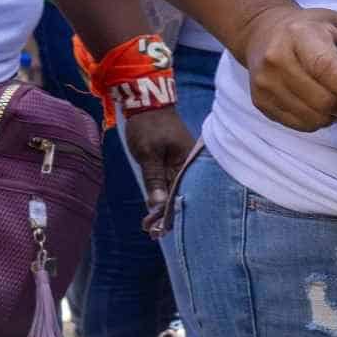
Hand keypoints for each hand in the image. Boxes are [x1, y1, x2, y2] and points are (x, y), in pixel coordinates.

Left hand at [120, 106, 195, 222]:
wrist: (148, 102)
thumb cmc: (147, 126)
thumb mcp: (147, 154)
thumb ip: (154, 180)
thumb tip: (159, 205)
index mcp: (186, 163)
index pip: (178, 194)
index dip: (167, 214)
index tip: (156, 230)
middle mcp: (189, 165)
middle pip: (180, 195)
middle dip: (166, 215)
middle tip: (152, 233)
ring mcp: (183, 162)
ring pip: (176, 190)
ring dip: (164, 207)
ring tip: (151, 226)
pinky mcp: (176, 160)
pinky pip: (173, 181)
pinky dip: (164, 194)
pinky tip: (158, 206)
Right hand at [240, 4, 336, 130]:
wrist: (264, 32)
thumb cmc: (311, 28)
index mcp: (299, 35)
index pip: (326, 68)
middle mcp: (276, 59)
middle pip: (323, 101)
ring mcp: (265, 83)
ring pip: (314, 118)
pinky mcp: (261, 102)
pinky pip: (301, 125)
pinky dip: (320, 120)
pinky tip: (322, 104)